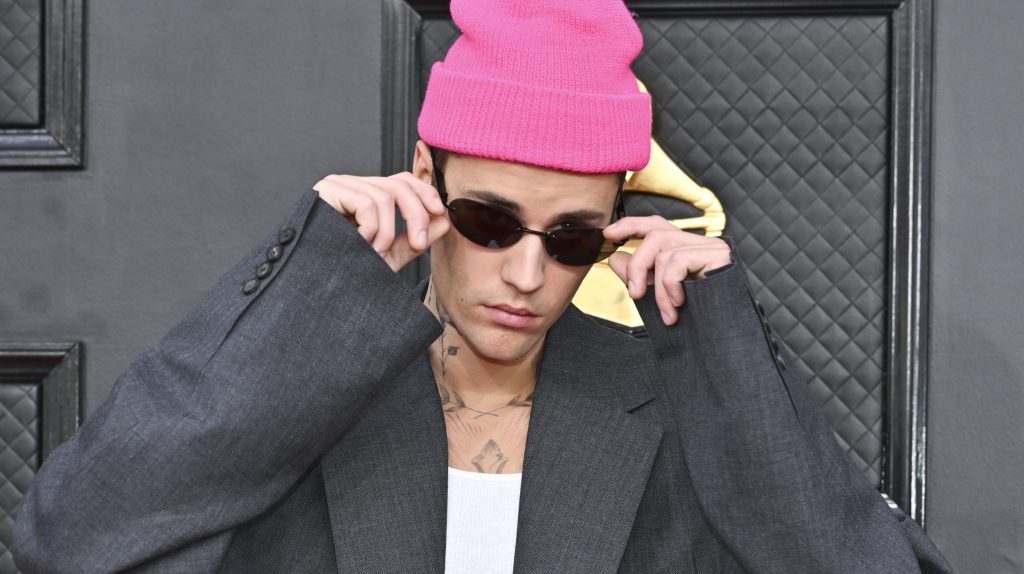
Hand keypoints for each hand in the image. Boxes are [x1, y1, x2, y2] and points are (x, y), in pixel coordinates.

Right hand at [313, 172, 450, 271]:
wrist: (314, 284)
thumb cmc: (345, 269)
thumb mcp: (388, 256)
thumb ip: (414, 239)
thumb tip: (444, 220)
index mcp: (367, 195)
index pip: (403, 180)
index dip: (425, 192)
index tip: (440, 213)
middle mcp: (353, 185)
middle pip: (400, 184)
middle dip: (416, 215)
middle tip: (418, 244)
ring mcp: (339, 185)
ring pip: (385, 196)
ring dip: (387, 233)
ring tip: (374, 253)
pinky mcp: (327, 190)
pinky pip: (366, 203)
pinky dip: (370, 230)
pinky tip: (358, 244)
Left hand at [603, 216, 731, 324]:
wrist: (723, 340)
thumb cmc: (694, 320)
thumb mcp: (657, 295)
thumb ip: (638, 275)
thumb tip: (616, 257)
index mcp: (686, 249)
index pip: (657, 225)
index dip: (631, 225)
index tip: (608, 234)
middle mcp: (700, 243)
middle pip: (656, 234)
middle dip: (638, 265)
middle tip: (635, 294)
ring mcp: (712, 247)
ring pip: (664, 250)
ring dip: (657, 287)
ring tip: (666, 313)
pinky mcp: (718, 255)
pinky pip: (677, 260)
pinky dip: (670, 285)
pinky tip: (680, 304)